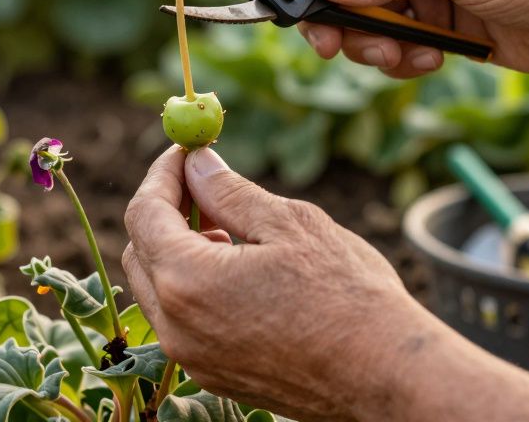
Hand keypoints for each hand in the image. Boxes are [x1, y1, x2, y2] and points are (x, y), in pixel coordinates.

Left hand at [122, 147, 437, 420]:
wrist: (387, 375)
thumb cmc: (347, 294)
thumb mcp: (289, 224)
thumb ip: (229, 192)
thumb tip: (197, 163)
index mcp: (187, 281)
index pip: (144, 213)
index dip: (161, 174)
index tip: (185, 152)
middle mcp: (176, 327)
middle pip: (141, 252)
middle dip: (164, 210)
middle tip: (203, 183)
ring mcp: (192, 358)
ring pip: (159, 290)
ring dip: (178, 250)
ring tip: (228, 226)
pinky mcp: (213, 375)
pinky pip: (183, 321)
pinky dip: (194, 286)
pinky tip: (239, 269)